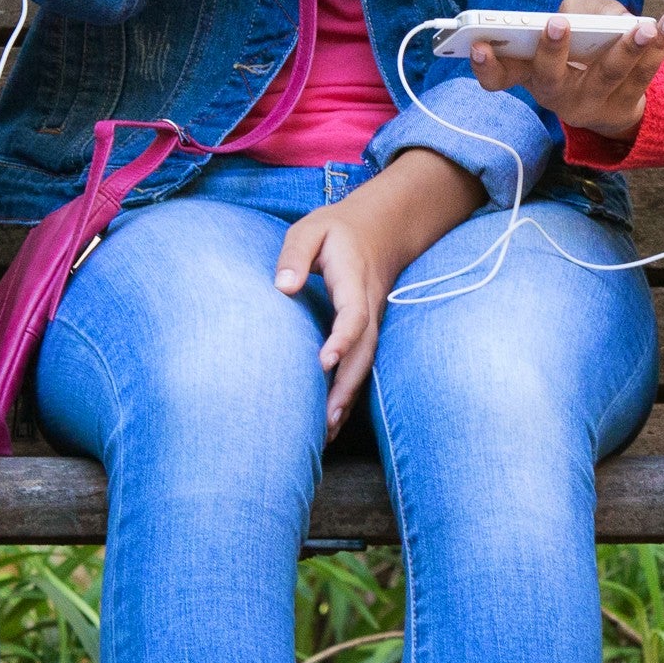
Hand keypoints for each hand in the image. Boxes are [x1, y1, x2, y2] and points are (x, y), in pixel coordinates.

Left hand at [272, 150, 481, 431]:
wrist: (380, 229)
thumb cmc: (336, 231)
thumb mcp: (311, 229)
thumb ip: (295, 255)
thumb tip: (283, 288)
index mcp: (354, 281)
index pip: (354, 315)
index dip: (343, 338)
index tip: (324, 360)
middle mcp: (368, 307)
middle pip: (364, 352)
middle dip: (347, 386)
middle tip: (327, 420)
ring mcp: (371, 322)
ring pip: (365, 364)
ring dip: (348, 398)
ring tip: (327, 433)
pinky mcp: (366, 332)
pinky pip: (360, 365)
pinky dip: (348, 393)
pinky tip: (331, 422)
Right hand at [469, 0, 663, 142]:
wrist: (609, 101)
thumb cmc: (576, 55)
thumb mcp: (565, 31)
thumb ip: (579, 10)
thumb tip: (604, 14)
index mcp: (529, 76)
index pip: (498, 78)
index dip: (484, 66)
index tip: (476, 46)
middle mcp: (556, 94)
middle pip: (551, 78)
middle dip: (553, 50)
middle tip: (556, 24)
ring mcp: (592, 102)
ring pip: (608, 76)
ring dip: (625, 49)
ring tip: (642, 26)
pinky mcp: (627, 103)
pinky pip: (645, 75)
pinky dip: (660, 47)